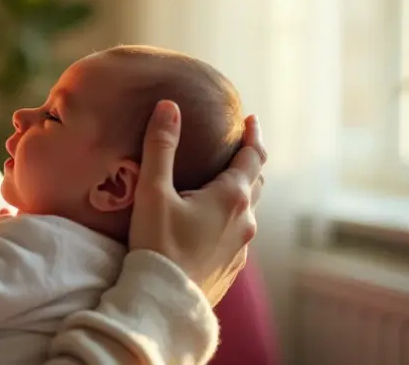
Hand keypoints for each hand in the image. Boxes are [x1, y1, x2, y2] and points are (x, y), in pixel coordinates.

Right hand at [129, 101, 265, 305]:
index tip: (250, 120)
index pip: (253, 157)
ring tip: (224, 182)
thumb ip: (161, 147)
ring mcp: (241, 247)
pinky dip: (231, 218)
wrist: (163, 302)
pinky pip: (238, 234)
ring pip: (248, 210)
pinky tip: (212, 222)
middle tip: (238, 147)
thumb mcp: (153, 191)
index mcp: (231, 196)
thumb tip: (169, 106)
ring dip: (241, 191)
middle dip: (248, 161)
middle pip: (255, 182)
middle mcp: (245, 220)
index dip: (253, 136)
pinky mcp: (231, 267)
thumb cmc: (157, 244)